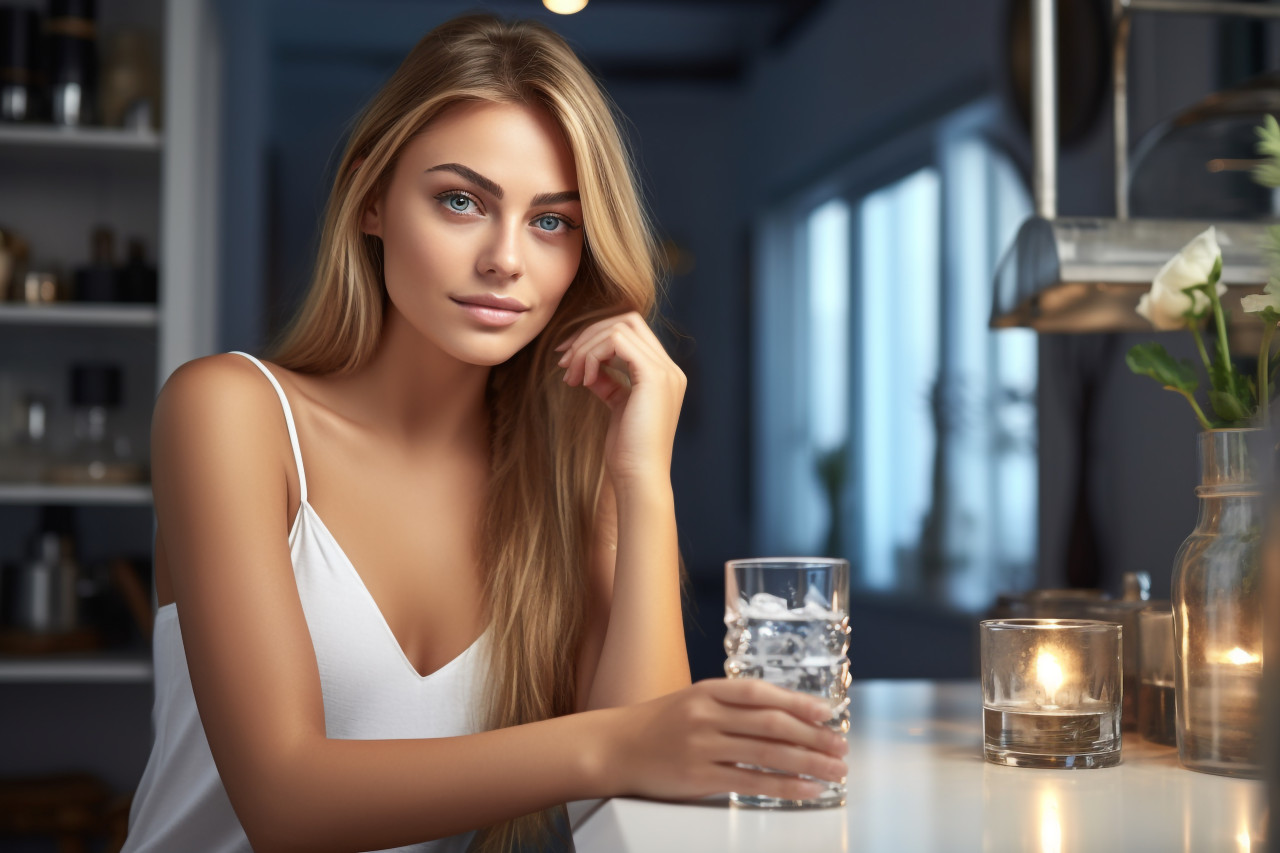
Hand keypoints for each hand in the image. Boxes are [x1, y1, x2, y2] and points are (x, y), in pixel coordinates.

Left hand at [556, 313, 685, 486]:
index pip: (631, 332)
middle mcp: (670, 368)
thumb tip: (591, 365)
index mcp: (664, 375)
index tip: (568, 358)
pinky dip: (593, 354)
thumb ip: (610, 381)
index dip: (595, 337)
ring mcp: (665, 371)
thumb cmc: (627, 452)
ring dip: (585, 347)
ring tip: (570, 376)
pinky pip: (616, 341)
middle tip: (563, 361)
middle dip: (588, 335)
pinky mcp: (654, 376)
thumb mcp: (617, 407)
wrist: (640, 477)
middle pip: (626, 320)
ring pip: (618, 328)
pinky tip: (583, 380)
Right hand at [596, 679, 847, 801]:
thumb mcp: (691, 702)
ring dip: (807, 762)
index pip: (760, 693)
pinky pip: (751, 781)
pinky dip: (784, 785)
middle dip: (812, 735)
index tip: (828, 712)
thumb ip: (730, 706)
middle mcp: (706, 715)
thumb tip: (782, 716)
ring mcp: (702, 746)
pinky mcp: (698, 777)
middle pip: (770, 723)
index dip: (797, 701)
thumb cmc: (657, 726)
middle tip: (840, 745)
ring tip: (834, 770)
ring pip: (766, 753)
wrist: (615, 747)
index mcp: (706, 691)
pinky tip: (807, 789)